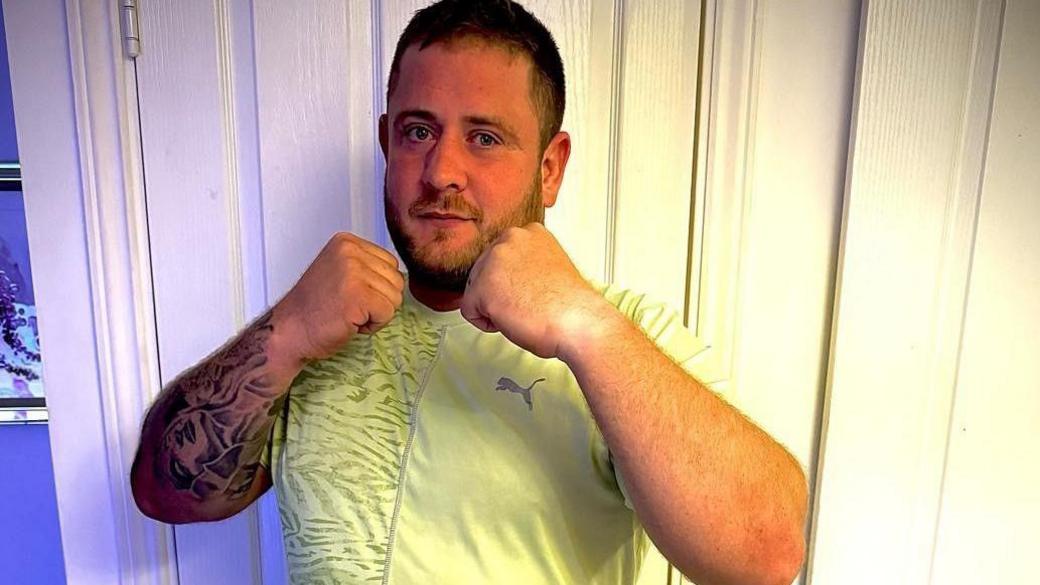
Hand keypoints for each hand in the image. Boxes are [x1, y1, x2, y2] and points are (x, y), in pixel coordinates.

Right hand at [272, 232, 403, 362]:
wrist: (288, 331)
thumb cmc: (315, 309)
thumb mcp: (340, 272)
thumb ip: (366, 267)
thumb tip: (400, 276)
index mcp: (346, 242)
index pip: (391, 264)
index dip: (376, 287)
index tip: (349, 294)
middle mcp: (350, 251)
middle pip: (397, 280)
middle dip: (379, 301)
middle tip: (348, 307)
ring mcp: (353, 272)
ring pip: (395, 298)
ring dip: (375, 314)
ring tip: (348, 314)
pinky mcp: (358, 295)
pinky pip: (388, 313)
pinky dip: (373, 325)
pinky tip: (350, 323)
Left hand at [460, 223, 611, 359]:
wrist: (577, 322)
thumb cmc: (570, 305)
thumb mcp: (550, 266)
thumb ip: (526, 263)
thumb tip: (508, 278)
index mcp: (530, 232)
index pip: (501, 258)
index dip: (512, 282)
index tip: (532, 290)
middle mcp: (510, 238)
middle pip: (484, 272)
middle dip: (500, 293)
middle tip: (529, 303)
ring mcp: (494, 260)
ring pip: (476, 291)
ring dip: (495, 307)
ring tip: (524, 310)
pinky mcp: (482, 286)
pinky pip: (470, 311)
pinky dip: (487, 323)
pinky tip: (513, 319)